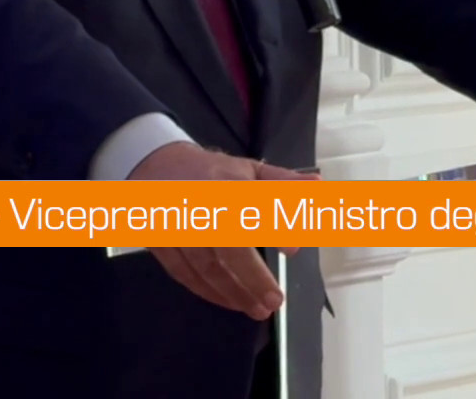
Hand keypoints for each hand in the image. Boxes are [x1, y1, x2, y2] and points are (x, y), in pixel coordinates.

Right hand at [128, 141, 316, 318]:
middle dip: (252, 277)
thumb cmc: (214, 174)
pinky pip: (185, 274)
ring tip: (257, 309)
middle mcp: (201, 206)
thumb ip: (284, 183)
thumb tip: (319, 186)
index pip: (254, 208)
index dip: (276, 228)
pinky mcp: (160, 243)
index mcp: (229, 186)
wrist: (157, 166)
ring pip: (205, 267)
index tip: (294, 249)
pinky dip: (208, 292)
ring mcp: (177, 226)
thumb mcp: (251, 171)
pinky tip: (229, 301)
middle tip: (274, 302)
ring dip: (232, 292)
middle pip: (227, 247)